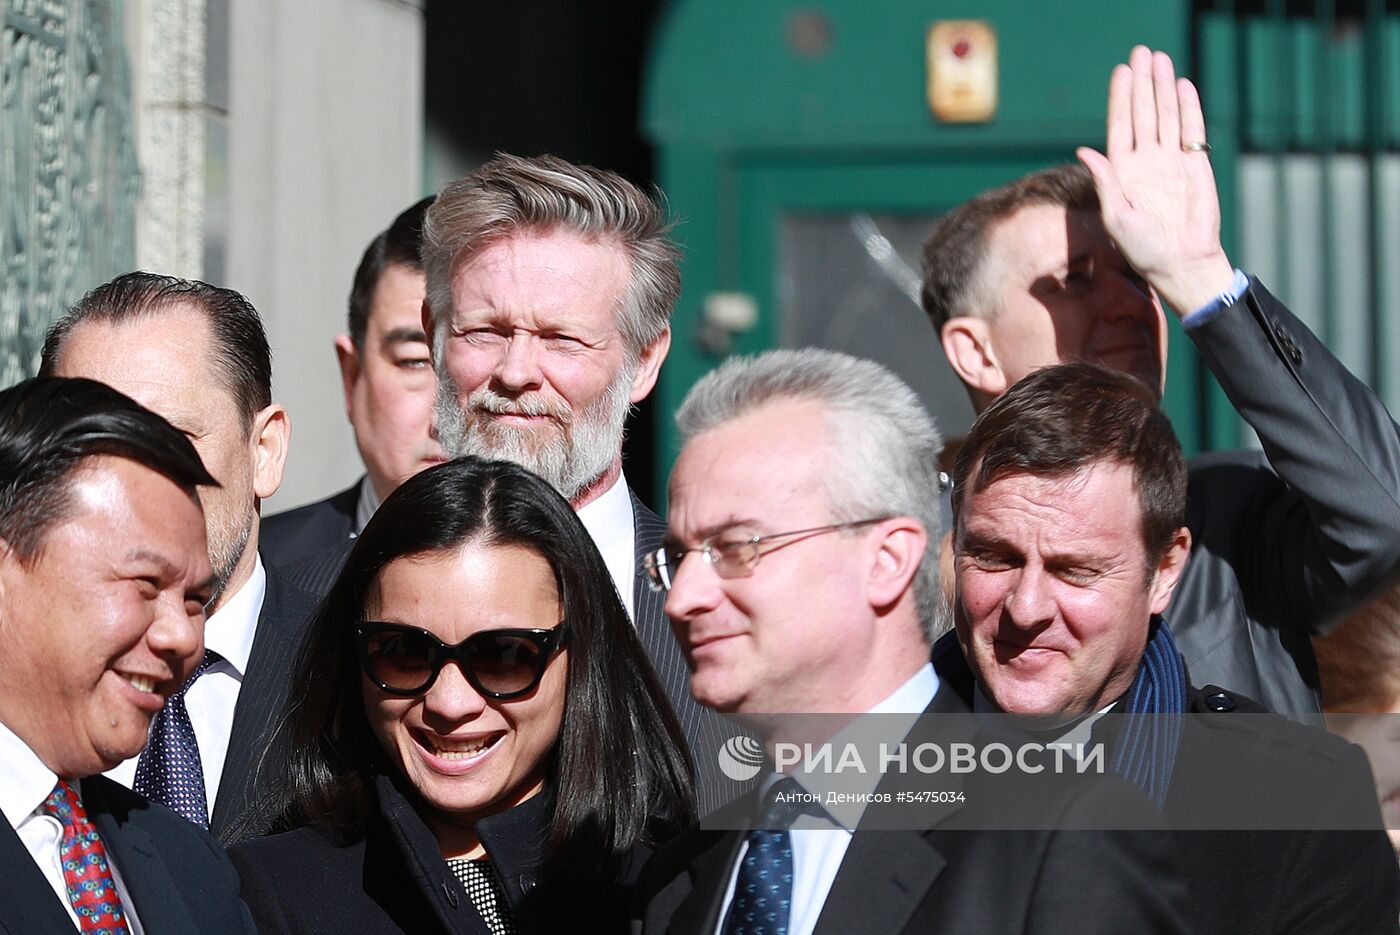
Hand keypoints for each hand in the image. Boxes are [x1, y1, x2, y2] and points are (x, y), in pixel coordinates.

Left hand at [1076, 46, 1234, 314]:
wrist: (1180, 261)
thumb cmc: (1142, 248)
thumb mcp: (1115, 216)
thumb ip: (1104, 182)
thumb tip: (1084, 150)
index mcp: (1122, 171)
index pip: (1120, 126)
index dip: (1120, 98)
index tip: (1121, 71)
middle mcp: (1145, 161)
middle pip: (1143, 112)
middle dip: (1141, 83)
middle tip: (1141, 52)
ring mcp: (1170, 161)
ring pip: (1166, 115)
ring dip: (1163, 88)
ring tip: (1160, 59)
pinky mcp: (1195, 165)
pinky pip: (1191, 130)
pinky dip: (1188, 107)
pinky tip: (1182, 86)